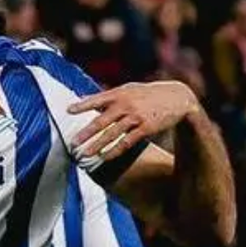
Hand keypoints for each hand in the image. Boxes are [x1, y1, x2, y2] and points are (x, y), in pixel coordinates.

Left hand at [69, 80, 199, 160]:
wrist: (177, 98)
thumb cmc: (148, 94)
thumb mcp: (129, 89)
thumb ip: (110, 96)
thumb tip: (87, 100)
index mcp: (120, 93)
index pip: (97, 99)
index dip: (83, 105)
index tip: (68, 110)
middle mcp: (126, 104)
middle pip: (102, 121)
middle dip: (86, 133)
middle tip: (73, 142)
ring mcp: (136, 117)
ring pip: (113, 134)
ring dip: (98, 145)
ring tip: (86, 153)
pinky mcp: (146, 128)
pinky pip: (127, 142)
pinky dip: (115, 150)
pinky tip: (105, 156)